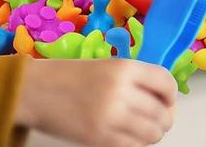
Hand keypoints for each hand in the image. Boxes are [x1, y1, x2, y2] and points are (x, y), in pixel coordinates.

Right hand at [15, 58, 176, 145]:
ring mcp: (111, 117)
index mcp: (123, 67)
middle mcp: (121, 91)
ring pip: (152, 133)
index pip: (165, 82)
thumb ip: (131, 79)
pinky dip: (136, 144)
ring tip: (140, 129)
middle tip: (155, 118)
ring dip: (152, 133)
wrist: (34, 89)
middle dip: (164, 118)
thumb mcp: (104, 66)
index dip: (171, 95)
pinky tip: (126, 137)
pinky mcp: (100, 138)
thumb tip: (161, 98)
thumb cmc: (68, 75)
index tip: (166, 100)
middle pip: (162, 113)